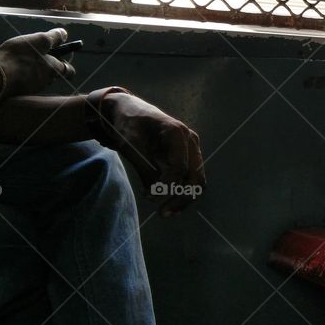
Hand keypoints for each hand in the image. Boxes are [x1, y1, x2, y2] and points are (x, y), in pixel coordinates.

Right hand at [0, 28, 75, 96]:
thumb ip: (53, 38)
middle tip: (34, 53)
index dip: (66, 63)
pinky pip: (24, 82)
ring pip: (37, 77)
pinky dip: (21, 75)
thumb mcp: (38, 41)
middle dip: (45, 64)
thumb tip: (64, 34)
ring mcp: (32, 89)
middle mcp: (45, 82)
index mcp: (53, 70)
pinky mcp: (18, 92)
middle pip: (52, 73)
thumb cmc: (18, 57)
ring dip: (32, 69)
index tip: (59, 55)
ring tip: (19, 58)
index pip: (69, 71)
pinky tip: (10, 67)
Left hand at [100, 92, 204, 217]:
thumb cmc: (128, 125)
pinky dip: (181, 191)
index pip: (179, 167)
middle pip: (195, 176)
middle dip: (181, 197)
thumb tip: (156, 193)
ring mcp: (191, 147)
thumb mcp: (132, 146)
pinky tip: (168, 203)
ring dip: (184, 198)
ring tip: (166, 212)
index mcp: (177, 132)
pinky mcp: (187, 155)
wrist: (128, 111)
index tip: (149, 197)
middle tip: (163, 213)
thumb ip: (145, 169)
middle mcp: (189, 140)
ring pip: (196, 179)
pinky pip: (190, 177)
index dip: (166, 185)